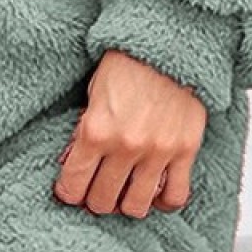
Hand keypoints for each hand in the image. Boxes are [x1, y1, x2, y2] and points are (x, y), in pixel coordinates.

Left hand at [53, 49, 206, 218]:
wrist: (165, 45)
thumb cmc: (125, 64)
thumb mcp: (91, 94)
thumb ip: (84, 130)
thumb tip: (74, 162)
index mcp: (95, 130)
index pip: (74, 184)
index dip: (68, 193)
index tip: (69, 192)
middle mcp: (125, 146)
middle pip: (103, 200)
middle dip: (94, 200)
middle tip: (94, 192)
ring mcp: (157, 152)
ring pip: (136, 206)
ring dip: (124, 204)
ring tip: (121, 193)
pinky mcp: (184, 152)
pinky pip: (175, 196)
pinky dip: (162, 202)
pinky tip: (153, 193)